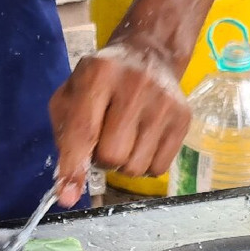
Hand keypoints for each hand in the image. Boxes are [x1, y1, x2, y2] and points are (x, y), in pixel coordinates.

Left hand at [50, 43, 191, 206]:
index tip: (67, 196)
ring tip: (124, 138)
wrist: (148, 54)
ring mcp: (164, 103)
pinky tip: (143, 141)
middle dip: (102, 159)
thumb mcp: (71, 96)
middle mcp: (135, 85)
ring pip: (135, 168)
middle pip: (112, 156)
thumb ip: (65, 138)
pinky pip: (158, 169)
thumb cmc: (100, 81)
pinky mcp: (183, 118)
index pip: (84, 132)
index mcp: (99, 73)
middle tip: (103, 141)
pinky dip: (146, 164)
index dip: (74, 167)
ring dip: (124, 164)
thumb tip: (67, 190)